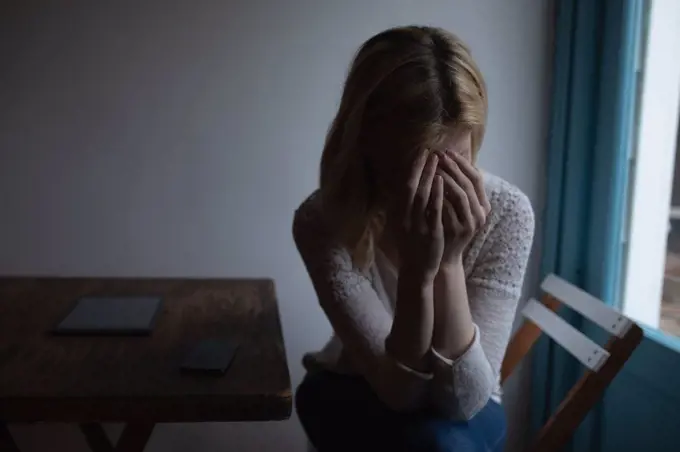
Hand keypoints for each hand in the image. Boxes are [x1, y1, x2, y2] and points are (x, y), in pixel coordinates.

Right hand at [395, 151, 444, 282]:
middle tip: (428, 150)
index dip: (411, 169)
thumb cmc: (410, 245)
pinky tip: (441, 181)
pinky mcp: (429, 232)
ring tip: (436, 160)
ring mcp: (416, 225)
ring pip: (421, 195)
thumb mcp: (402, 224)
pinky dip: (436, 194)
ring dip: (428, 176)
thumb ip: (403, 206)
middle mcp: (404, 217)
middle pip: (410, 187)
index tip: (420, 153)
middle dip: (419, 167)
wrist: (415, 270)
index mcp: (397, 214)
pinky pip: (433, 210)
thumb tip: (406, 185)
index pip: (403, 186)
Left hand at [435, 151, 490, 265]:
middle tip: (439, 155)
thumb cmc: (448, 227)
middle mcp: (480, 213)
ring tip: (434, 167)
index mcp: (483, 205)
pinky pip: (449, 208)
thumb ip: (457, 189)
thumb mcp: (457, 209)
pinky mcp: (458, 230)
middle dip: (453, 167)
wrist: (444, 256)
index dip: (462, 163)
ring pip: (460, 194)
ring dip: (447, 178)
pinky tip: (429, 185)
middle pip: (469, 183)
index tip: (448, 151)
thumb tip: (449, 162)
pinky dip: (439, 195)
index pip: (477, 177)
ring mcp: (470, 223)